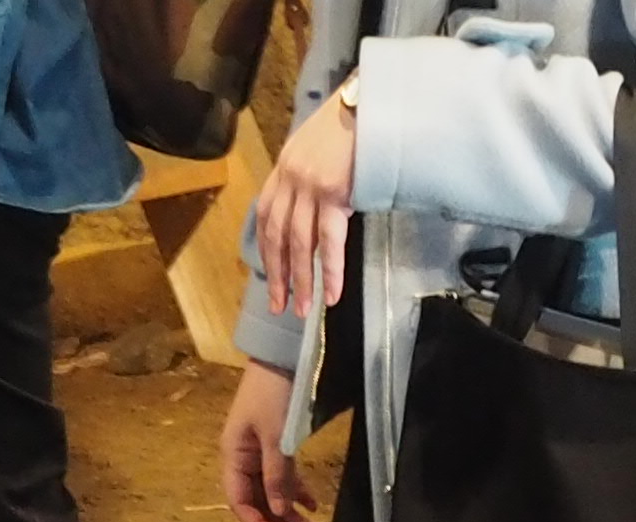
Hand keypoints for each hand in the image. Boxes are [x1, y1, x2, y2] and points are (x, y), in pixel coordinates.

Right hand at [222, 363, 316, 521]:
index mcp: (234, 455)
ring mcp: (260, 451)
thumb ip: (276, 475)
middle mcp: (244, 457)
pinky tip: (312, 506)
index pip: (239, 501)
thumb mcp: (276, 436)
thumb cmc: (274, 393)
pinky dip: (297, 492)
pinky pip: (284, 476)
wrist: (283, 356)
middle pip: (257, 501)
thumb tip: (279, 511)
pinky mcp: (277, 444)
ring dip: (289, 513)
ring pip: (272, 492)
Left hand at [255, 78, 363, 319]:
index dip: (267, 252)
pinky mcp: (333, 192)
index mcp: (284, 168)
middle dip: (278, 275)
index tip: (270, 278)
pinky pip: (329, 241)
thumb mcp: (317, 149)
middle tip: (281, 306)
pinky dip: (329, 270)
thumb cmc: (350, 125)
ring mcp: (310, 185)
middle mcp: (290, 177)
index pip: (266, 217)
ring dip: (302, 280)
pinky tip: (331, 293)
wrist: (369, 100)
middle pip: (277, 236)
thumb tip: (314, 219)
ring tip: (305, 308)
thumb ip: (308, 180)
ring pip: (300, 244)